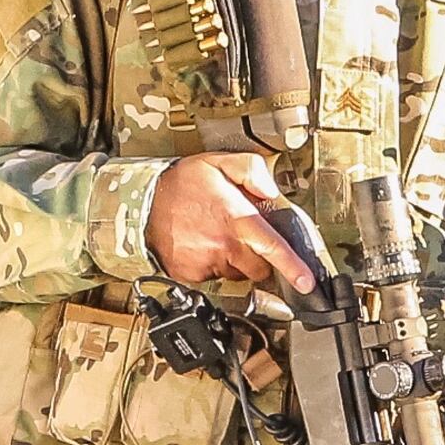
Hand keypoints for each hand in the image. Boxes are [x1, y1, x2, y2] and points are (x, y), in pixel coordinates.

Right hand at [147, 152, 315, 290]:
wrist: (138, 202)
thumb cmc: (181, 183)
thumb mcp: (219, 162)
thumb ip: (251, 171)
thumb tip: (271, 190)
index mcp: (236, 219)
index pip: (272, 247)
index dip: (293, 266)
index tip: (306, 282)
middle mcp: (223, 245)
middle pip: (259, 267)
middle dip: (259, 256)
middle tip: (243, 235)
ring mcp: (205, 263)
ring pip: (236, 273)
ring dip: (234, 260)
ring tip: (216, 235)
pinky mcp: (189, 274)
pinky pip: (212, 276)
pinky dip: (212, 265)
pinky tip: (202, 245)